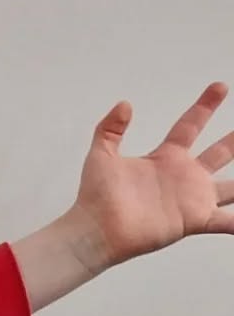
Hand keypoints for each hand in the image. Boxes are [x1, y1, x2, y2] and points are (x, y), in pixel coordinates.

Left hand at [12, 82, 233, 311]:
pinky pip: (226, 222)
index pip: (190, 125)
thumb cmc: (95, 196)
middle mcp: (183, 176)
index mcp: (165, 157)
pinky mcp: (194, 220)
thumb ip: (110, 129)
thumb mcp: (101, 156)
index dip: (205, 106)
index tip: (220, 87)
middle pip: (219, 153)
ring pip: (230, 187)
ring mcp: (191, 198)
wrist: (96, 229)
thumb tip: (124, 104)